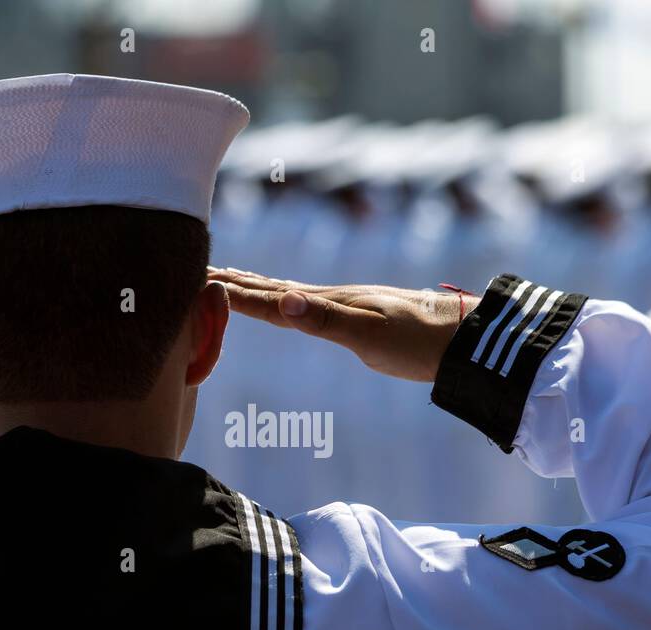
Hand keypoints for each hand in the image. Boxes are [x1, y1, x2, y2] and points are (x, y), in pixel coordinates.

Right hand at [208, 267, 463, 382]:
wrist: (460, 338)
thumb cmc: (417, 341)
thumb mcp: (369, 335)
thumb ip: (325, 320)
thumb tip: (283, 301)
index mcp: (324, 302)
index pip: (265, 297)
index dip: (227, 291)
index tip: (192, 279)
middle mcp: (326, 298)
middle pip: (266, 288)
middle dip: (228, 280)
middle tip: (190, 268)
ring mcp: (337, 305)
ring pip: (280, 293)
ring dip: (248, 286)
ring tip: (221, 278)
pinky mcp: (349, 317)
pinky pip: (299, 305)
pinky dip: (276, 299)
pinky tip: (279, 300)